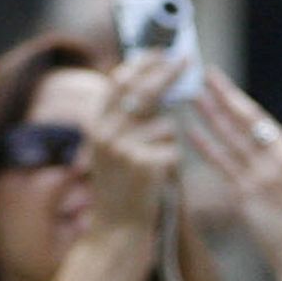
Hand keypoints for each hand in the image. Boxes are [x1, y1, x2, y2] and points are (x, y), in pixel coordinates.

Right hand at [89, 52, 185, 231]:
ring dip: (170, 139)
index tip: (159, 51)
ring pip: (166, 123)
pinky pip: (174, 148)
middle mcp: (105, 132)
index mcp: (95, 123)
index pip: (118, 80)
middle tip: (186, 59)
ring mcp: (124, 148)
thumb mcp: (113, 148)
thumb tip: (155, 80)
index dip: (141, 62)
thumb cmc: (122, 187)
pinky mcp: (145, 164)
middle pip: (144, 89)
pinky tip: (159, 176)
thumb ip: (126, 117)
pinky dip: (173, 160)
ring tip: (155, 162)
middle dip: (167, 71)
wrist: (116, 229)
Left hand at [189, 70, 281, 280]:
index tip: (221, 81)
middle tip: (204, 75)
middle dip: (223, 96)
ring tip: (192, 96)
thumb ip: (272, 163)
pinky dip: (206, 146)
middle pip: (246, 121)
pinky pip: (222, 164)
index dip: (238, 99)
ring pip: (231, 138)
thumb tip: (247, 144)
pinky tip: (191, 131)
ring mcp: (263, 176)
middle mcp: (279, 160)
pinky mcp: (247, 194)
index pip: (260, 120)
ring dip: (211, 115)